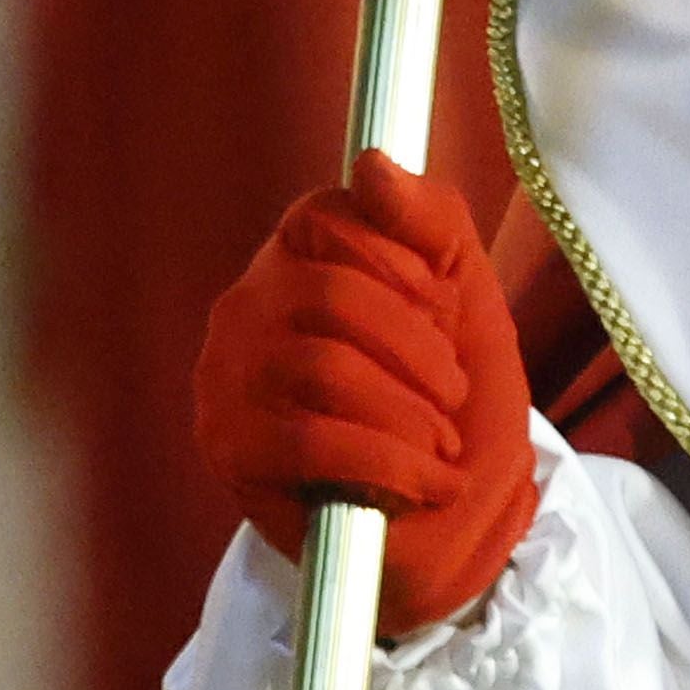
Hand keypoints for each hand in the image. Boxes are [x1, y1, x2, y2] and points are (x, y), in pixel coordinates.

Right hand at [192, 156, 540, 638]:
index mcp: (296, 256)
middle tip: (452, 396)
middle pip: (333, 296)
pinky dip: (389, 464)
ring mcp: (227, 378)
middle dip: (418, 352)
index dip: (402, 264)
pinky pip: (309, 441)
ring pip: (325, 370)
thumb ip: (429, 221)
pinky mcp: (228, 449)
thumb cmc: (447, 400)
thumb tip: (372, 165)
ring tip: (443, 448)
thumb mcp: (463, 296)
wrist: (443, 525)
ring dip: (410, 416)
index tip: (443, 310)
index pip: (328, 215)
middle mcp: (246, 307)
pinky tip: (426, 483)